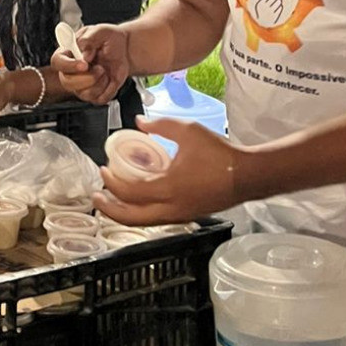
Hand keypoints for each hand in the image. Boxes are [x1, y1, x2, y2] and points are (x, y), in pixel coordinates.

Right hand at [50, 24, 129, 104]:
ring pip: (84, 94)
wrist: (123, 49)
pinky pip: (99, 99)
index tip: (84, 64)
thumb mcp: (100, 31)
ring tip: (105, 70)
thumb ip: (90, 39)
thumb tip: (84, 54)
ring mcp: (81, 84)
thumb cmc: (108, 38)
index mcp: (68, 53)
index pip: (58, 62)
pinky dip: (109, 90)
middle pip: (67, 82)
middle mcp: (71, 71)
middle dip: (88, 77)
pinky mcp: (94, 94)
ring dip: (100, 83)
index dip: (69, 65)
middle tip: (100, 68)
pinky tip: (110, 78)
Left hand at [94, 116, 245, 226]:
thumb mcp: (188, 131)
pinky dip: (141, 212)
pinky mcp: (187, 216)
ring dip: (124, 212)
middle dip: (109, 209)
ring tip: (112, 199)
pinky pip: (156, 219)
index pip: (129, 193)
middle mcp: (172, 208)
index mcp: (168, 188)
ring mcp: (180, 215)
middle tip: (96, 197)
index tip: (104, 169)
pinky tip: (138, 199)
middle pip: (131, 218)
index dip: (112, 183)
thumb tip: (139, 122)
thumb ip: (161, 125)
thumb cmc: (220, 154)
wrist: (248, 175)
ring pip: (144, 222)